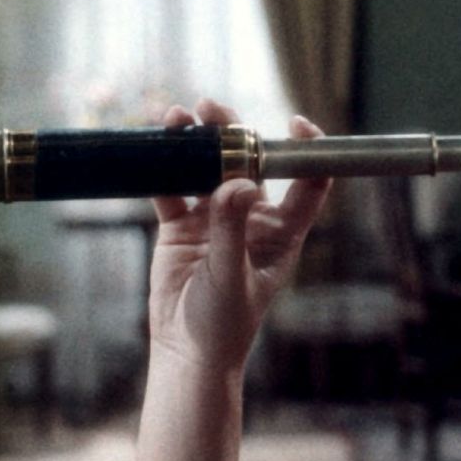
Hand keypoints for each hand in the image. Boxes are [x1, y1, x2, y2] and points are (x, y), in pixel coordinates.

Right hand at [148, 99, 331, 370]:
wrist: (186, 351)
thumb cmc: (224, 324)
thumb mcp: (232, 277)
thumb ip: (233, 230)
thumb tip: (242, 184)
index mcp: (282, 232)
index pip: (307, 183)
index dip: (307, 151)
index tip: (296, 123)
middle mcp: (252, 219)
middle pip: (249, 163)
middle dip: (234, 132)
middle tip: (212, 108)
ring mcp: (215, 220)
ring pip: (208, 169)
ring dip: (195, 143)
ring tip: (178, 118)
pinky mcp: (181, 226)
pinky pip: (172, 188)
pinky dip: (162, 168)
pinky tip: (153, 149)